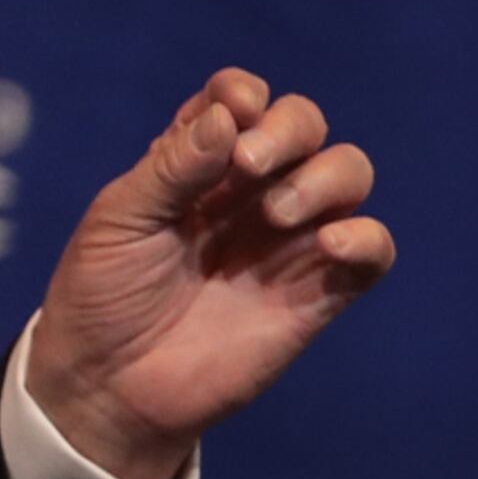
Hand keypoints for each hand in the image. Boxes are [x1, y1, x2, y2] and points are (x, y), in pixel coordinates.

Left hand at [26, 67, 393, 478]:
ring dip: (325, 177)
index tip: (232, 114)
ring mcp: (287, 239)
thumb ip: (172, 166)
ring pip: (348, 174)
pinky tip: (330, 243)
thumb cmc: (103, 293)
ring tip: (275, 214)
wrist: (110, 384)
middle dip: (290, 129)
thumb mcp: (119, 220)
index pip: (241, 100)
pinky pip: (374, 250)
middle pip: (305, 124)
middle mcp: (249, 191)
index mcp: (196, 163)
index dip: (245, 94)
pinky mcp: (317, 292)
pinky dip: (367, 236)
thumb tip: (229, 115)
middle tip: (249, 166)